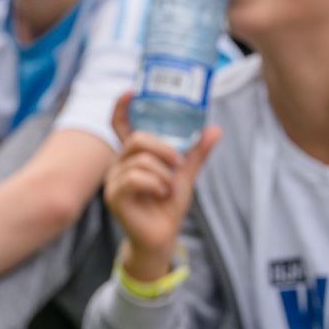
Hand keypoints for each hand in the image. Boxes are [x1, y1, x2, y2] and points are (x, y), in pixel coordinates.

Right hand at [105, 92, 220, 279]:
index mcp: (134, 155)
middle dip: (163, 148)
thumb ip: (195, 152)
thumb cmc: (168, 205)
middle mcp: (119, 164)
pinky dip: (155, 184)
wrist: (163, 236)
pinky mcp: (114, 196)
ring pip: (140, 160)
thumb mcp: (185, 174)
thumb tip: (215, 128)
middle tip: (178, 163)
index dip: (122, 108)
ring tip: (168, 188)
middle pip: (137, 139)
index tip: (131, 91)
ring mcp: (113, 180)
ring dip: (163, 174)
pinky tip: (160, 194)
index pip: (121, 126)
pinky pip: (135, 178)